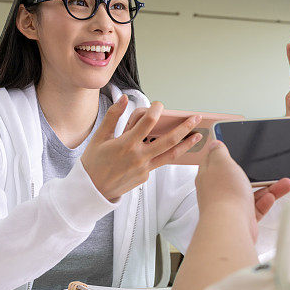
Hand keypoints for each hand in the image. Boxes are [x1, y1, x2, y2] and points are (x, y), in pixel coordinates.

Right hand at [81, 97, 202, 200]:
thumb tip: (123, 99)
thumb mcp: (99, 137)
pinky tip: (172, 147)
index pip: (148, 122)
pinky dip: (166, 154)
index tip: (159, 104)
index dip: (156, 109)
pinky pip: (158, 163)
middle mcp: (138, 157)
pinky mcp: (145, 177)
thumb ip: (113, 117)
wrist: (91, 190)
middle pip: (168, 139)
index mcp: (126, 144)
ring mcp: (144, 169)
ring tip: (197, 136)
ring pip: (171, 155)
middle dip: (185, 127)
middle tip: (196, 118)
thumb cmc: (93, 163)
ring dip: (186, 144)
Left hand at [195, 142, 289, 242]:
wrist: (230, 227)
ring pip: (251, 192)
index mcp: (209, 175)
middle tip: (265, 165)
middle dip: (254, 171)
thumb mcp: (222, 162)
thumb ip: (219, 151)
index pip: (213, 160)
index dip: (223, 152)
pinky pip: (257, 207)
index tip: (233, 146)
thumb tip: (214, 143)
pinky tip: (273, 197)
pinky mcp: (241, 218)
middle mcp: (218, 191)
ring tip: (285, 182)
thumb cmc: (224, 194)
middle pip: (236, 177)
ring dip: (268, 187)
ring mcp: (230, 205)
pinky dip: (266, 202)